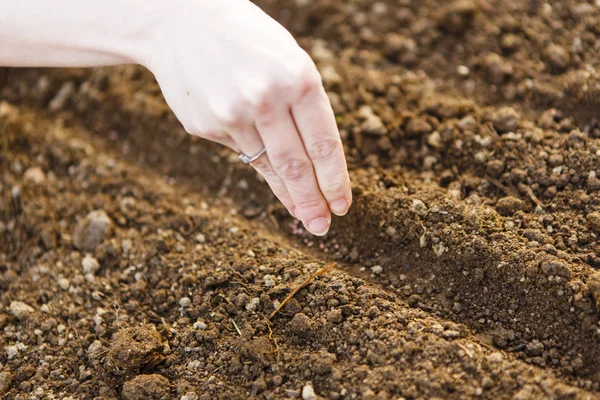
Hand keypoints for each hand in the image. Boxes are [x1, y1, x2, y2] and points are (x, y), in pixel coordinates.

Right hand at [147, 0, 350, 235]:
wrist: (181, 21)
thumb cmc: (249, 44)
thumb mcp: (288, 63)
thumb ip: (304, 109)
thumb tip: (314, 166)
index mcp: (298, 78)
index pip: (324, 143)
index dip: (335, 180)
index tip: (342, 206)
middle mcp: (265, 99)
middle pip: (296, 166)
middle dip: (312, 202)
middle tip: (322, 228)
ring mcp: (231, 115)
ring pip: (267, 166)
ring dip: (288, 194)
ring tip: (303, 216)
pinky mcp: (205, 125)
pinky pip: (239, 150)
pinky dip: (254, 159)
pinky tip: (258, 152)